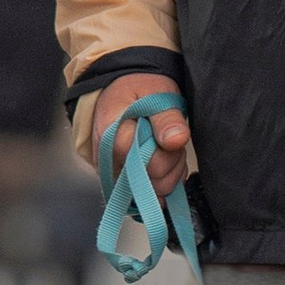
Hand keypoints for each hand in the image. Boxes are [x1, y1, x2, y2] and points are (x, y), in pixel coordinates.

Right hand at [95, 73, 191, 197]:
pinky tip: (162, 161)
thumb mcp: (156, 93)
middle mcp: (107, 161)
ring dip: (169, 172)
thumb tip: (176, 140)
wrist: (120, 89)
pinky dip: (162, 181)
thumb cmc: (138, 89)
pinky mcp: (120, 183)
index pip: (148, 162)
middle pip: (153, 181)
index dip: (167, 151)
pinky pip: (148, 195)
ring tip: (164, 147)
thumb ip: (167, 118)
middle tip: (168, 138)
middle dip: (171, 162)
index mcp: (112, 135)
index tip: (168, 133)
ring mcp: (112, 174)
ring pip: (154, 193)